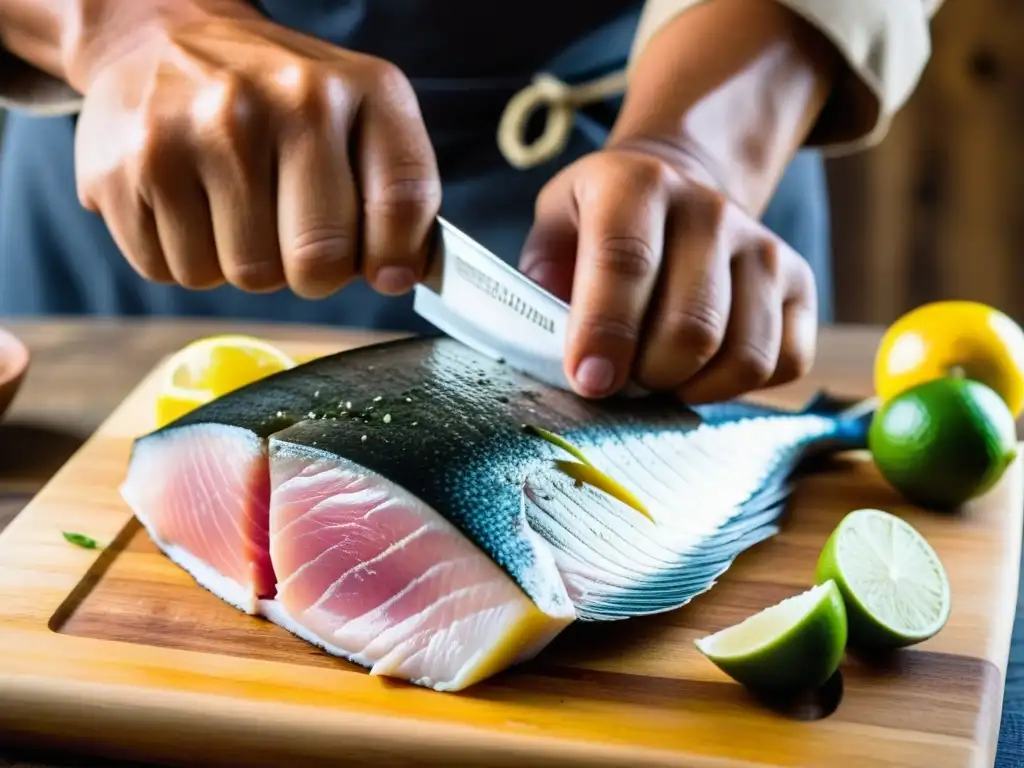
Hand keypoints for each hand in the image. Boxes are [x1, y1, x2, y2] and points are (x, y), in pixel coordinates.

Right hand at [71, 1, 440, 298]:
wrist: (164, 37)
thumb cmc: (279, 100)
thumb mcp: (360, 117)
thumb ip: (397, 195)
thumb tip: (402, 276)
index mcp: (363, 89)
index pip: (402, 203)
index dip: (394, 257)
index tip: (383, 269)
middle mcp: (288, 99)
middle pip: (318, 262)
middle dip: (311, 271)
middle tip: (294, 236)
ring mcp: (206, 129)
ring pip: (247, 275)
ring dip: (243, 262)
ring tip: (233, 204)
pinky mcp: (133, 164)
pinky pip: (179, 272)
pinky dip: (185, 256)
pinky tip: (188, 203)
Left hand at [519, 142, 817, 403]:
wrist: (677, 192)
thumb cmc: (600, 226)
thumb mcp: (555, 229)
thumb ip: (543, 279)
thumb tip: (553, 340)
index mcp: (637, 184)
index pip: (626, 262)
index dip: (605, 332)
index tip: (589, 382)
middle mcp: (710, 209)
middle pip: (692, 327)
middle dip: (648, 375)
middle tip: (622, 377)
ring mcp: (765, 246)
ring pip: (743, 356)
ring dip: (692, 387)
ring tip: (658, 374)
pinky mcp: (801, 284)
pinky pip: (784, 363)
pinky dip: (737, 387)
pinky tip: (701, 370)